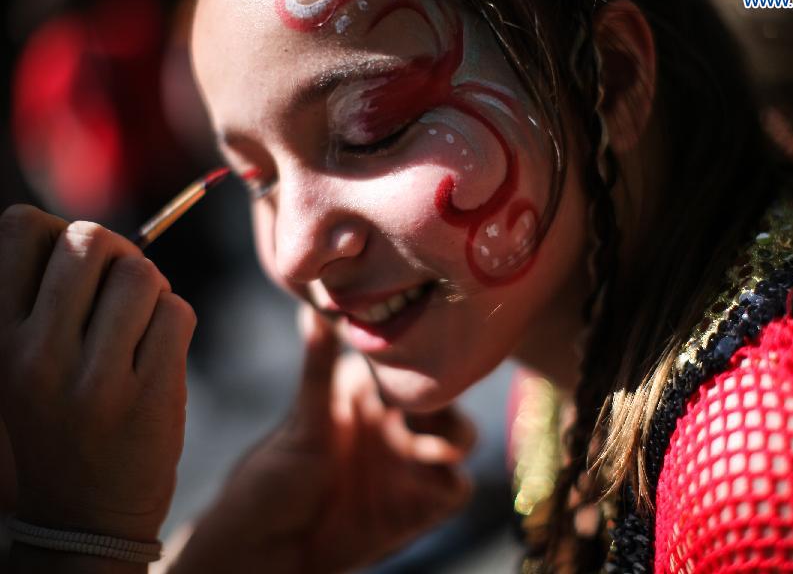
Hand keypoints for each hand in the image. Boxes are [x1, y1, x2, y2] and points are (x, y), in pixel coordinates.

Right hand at [0, 205, 194, 541]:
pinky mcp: (149, 396)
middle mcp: (38, 354)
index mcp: (0, 336)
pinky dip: (177, 319)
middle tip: (123, 289)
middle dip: (119, 254)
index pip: (22, 228)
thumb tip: (97, 235)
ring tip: (143, 322)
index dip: (61, 232)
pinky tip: (160, 350)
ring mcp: (95, 379)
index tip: (78, 269)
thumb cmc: (62, 420)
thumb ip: (47, 298)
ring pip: (143, 273)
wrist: (87, 513)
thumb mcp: (26, 360)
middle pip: (92, 240)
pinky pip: (178, 312)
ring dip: (154, 289)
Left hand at [172, 306, 475, 573]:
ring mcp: (407, 465)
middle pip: (444, 399)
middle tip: (425, 410)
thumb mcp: (301, 422)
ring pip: (460, 437)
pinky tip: (432, 484)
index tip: (419, 357)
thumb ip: (318, 368)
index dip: (419, 358)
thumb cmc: (271, 480)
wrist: (267, 551)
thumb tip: (314, 307)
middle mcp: (393, 425)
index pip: (408, 365)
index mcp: (366, 395)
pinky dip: (453, 483)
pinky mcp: (417, 506)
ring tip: (437, 447)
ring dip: (456, 437)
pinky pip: (456, 489)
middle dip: (446, 399)